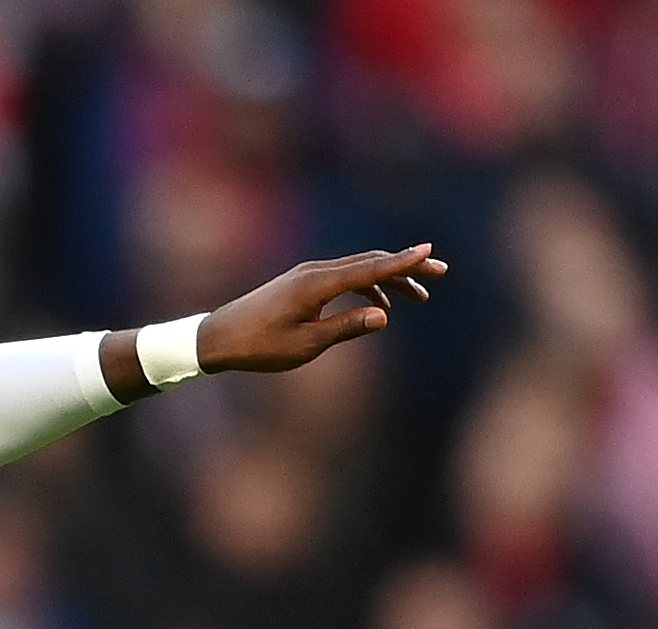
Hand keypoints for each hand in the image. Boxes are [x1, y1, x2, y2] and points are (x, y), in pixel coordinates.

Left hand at [196, 245, 444, 373]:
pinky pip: (343, 277)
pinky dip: (365, 285)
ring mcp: (307, 274)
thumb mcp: (306, 345)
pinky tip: (378, 304)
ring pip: (358, 269)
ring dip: (389, 279)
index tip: (430, 252)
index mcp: (318, 284)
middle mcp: (314, 271)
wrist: (217, 338)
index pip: (370, 268)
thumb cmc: (259, 346)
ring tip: (417, 297)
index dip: (403, 262)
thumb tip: (384, 315)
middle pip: (370, 262)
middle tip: (439, 274)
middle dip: (406, 267)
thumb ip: (346, 328)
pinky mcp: (301, 283)